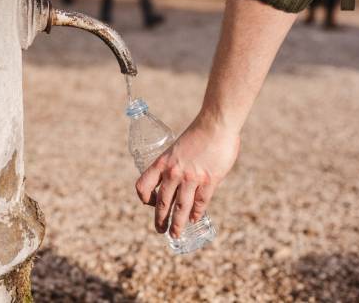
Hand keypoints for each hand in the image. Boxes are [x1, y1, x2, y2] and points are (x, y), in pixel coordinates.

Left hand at [134, 113, 239, 237]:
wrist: (216, 124)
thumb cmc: (198, 133)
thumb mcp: (177, 148)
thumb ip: (177, 165)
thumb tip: (182, 181)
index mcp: (162, 163)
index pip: (143, 185)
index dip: (144, 197)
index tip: (150, 203)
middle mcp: (173, 173)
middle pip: (162, 203)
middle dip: (160, 220)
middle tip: (160, 230)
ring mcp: (191, 178)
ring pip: (180, 208)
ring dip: (177, 224)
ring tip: (175, 234)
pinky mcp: (209, 181)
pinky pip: (200, 203)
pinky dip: (196, 213)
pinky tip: (195, 219)